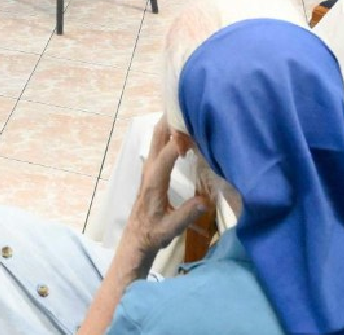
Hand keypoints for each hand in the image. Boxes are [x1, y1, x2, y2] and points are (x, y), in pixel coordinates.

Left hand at [122, 118, 209, 254]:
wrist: (137, 239)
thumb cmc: (153, 234)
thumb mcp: (171, 229)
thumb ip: (187, 214)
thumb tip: (206, 200)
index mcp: (154, 181)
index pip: (166, 154)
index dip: (178, 140)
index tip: (193, 127)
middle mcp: (150, 169)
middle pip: (158, 136)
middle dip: (171, 119)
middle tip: (189, 103)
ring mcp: (149, 168)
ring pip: (158, 137)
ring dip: (171, 123)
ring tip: (189, 111)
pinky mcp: (152, 170)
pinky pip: (161, 144)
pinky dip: (171, 133)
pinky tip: (186, 132)